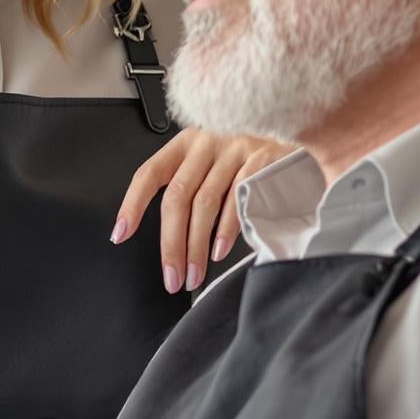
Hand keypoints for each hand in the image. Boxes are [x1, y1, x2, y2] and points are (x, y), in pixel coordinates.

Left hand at [112, 127, 289, 292]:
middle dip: (171, 243)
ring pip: (204, 204)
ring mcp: (234, 149)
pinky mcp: (261, 160)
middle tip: (172, 276)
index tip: (120, 235)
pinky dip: (226, 231)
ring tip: (194, 273)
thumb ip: (190, 190)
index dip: (132, 205)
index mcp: (185, 144)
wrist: (299, 146)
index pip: (149, 174)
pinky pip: (237, 201)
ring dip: (196, 246)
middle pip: (177, 197)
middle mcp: (206, 142)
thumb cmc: (248, 164)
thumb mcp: (211, 166)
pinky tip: (218, 251)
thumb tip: (168, 242)